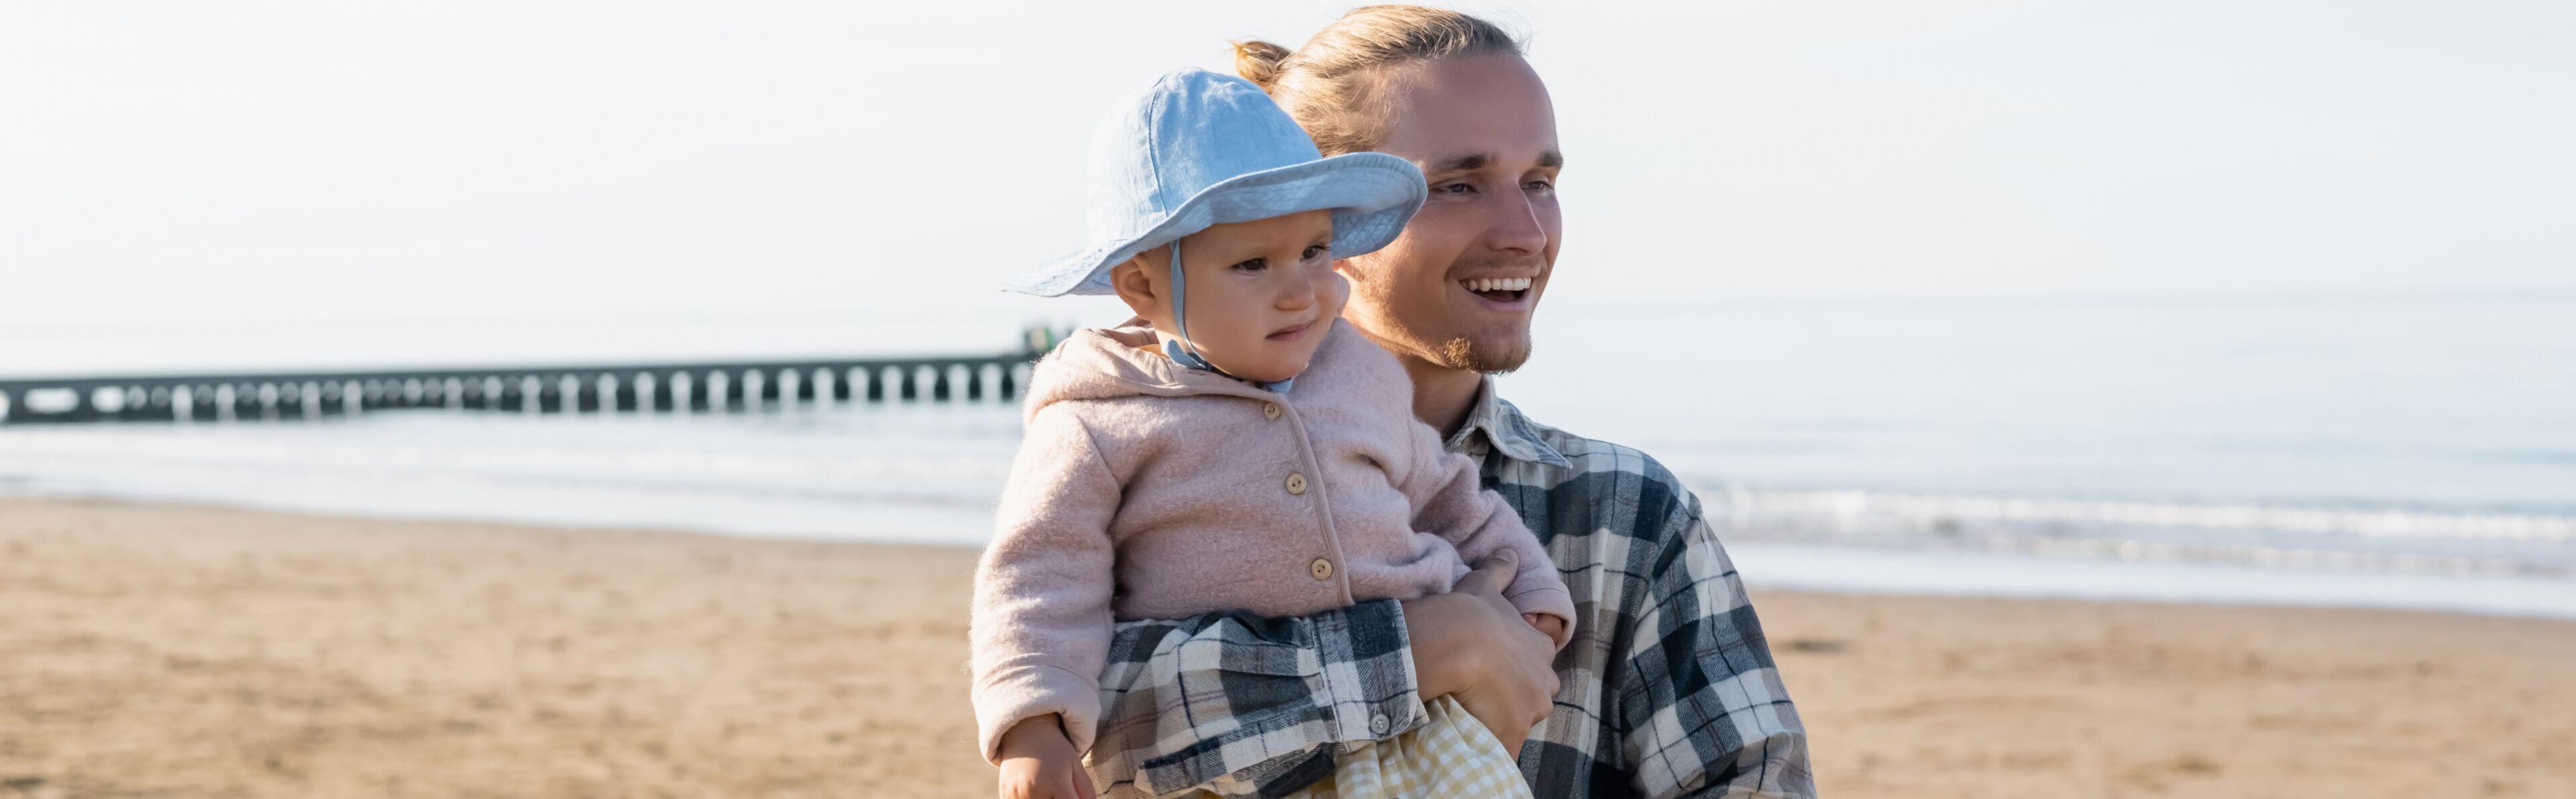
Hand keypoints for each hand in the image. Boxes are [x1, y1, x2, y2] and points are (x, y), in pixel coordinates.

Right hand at [996, 715, 1095, 798]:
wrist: (1025, 731)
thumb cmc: (1055, 749)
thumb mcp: (1075, 764)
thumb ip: (1085, 789)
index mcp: (1057, 782)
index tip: (1073, 796)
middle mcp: (1035, 789)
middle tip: (1058, 790)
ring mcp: (1018, 793)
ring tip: (1046, 788)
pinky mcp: (1005, 794)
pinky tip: (1032, 790)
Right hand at [1399, 550, 1558, 755]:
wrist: (1455, 641)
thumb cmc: (1470, 612)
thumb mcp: (1484, 584)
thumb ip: (1500, 569)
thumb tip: (1509, 551)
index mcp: (1542, 649)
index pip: (1535, 663)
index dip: (1513, 666)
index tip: (1491, 667)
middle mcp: (1545, 683)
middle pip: (1530, 697)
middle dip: (1509, 698)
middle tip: (1476, 693)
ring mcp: (1530, 713)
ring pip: (1515, 722)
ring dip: (1496, 722)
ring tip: (1466, 715)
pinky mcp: (1512, 737)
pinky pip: (1500, 748)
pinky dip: (1486, 746)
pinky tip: (1466, 739)